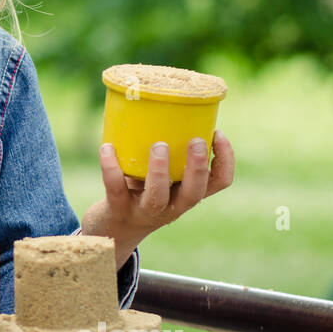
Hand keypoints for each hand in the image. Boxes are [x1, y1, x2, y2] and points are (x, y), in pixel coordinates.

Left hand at [85, 130, 235, 264]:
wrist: (111, 229)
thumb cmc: (141, 191)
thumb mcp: (161, 175)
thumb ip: (169, 150)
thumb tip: (165, 102)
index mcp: (186, 194)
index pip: (219, 183)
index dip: (225, 160)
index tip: (217, 133)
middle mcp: (171, 207)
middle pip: (194, 194)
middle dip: (198, 168)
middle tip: (196, 141)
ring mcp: (144, 211)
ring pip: (158, 196)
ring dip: (160, 171)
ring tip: (159, 146)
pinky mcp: (118, 209)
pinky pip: (115, 188)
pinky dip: (110, 167)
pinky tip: (107, 147)